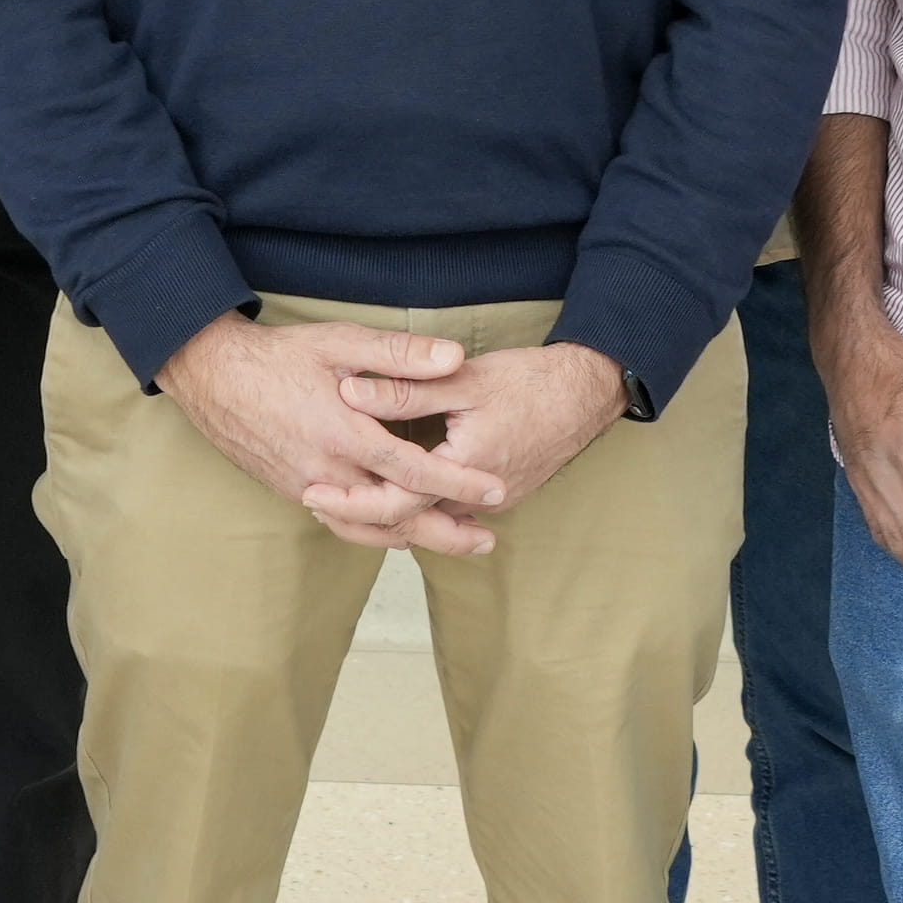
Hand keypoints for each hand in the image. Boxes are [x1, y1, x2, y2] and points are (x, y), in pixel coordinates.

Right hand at [156, 314, 510, 554]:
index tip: (496, 488)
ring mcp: (307, 487)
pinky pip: (342, 524)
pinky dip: (375, 533)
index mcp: (344, 433)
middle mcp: (327, 471)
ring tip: (455, 542)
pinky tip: (397, 532)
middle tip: (488, 538)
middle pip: (396, 516)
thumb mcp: (341, 341)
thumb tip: (454, 358)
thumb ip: (399, 353)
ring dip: (415, 538)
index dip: (459, 482)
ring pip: (368, 529)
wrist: (212, 376)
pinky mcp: (293, 491)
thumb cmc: (278, 355)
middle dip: (446, 530)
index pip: (413, 470)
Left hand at [332, 341, 626, 536]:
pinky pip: (448, 515)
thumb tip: (349, 392)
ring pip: (429, 523)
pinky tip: (391, 501)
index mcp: (467, 469)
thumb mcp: (463, 378)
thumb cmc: (530, 381)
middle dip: (359, 518)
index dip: (352, 499)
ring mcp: (493, 502)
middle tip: (314, 504)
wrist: (587, 393)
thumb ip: (405, 388)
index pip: (399, 501)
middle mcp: (481, 497)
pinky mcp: (500, 496)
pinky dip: (416, 512)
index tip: (315, 490)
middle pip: (409, 523)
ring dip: (385, 518)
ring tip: (340, 506)